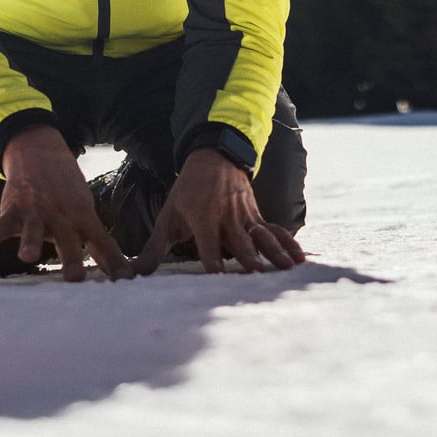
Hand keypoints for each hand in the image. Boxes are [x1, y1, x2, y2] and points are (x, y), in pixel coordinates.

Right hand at [0, 124, 131, 281]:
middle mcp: (61, 217)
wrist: (38, 151)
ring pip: (33, 231)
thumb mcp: (84, 208)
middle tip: (75, 279)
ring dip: (30, 243)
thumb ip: (94, 238)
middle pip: (68, 241)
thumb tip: (117, 269)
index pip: (103, 243)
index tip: (125, 282)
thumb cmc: (66, 191)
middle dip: (71, 260)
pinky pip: (0, 225)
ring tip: (27, 257)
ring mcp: (36, 212)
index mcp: (83, 218)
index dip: (114, 262)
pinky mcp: (13, 208)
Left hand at [133, 148, 305, 275]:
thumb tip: (136, 272)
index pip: (207, 245)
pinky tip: (300, 258)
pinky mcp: (258, 215)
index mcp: (202, 218)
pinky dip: (288, 242)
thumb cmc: (187, 192)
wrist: (214, 157)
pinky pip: (275, 229)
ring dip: (274, 251)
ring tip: (286, 268)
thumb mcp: (169, 216)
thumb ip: (154, 247)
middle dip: (249, 258)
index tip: (219, 278)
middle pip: (239, 242)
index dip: (212, 261)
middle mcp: (226, 218)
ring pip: (262, 236)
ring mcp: (245, 216)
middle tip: (259, 275)